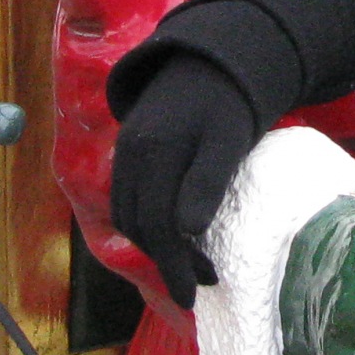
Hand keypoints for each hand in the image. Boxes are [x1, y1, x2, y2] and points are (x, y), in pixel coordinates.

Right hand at [110, 52, 260, 306]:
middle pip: (137, 226)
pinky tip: (172, 233)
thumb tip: (187, 230)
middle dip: (167, 261)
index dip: (174, 264)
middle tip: (203, 280)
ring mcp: (124, 153)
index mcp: (155, 152)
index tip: (194, 294)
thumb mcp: (229, 140)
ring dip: (154, 245)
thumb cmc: (228, 103)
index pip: (157, 225)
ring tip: (190, 264)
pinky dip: (144, 224)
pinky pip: (126, 199)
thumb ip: (208, 181)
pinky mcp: (127, 152)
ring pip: (127, 215)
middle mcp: (130, 155)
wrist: (210, 60)